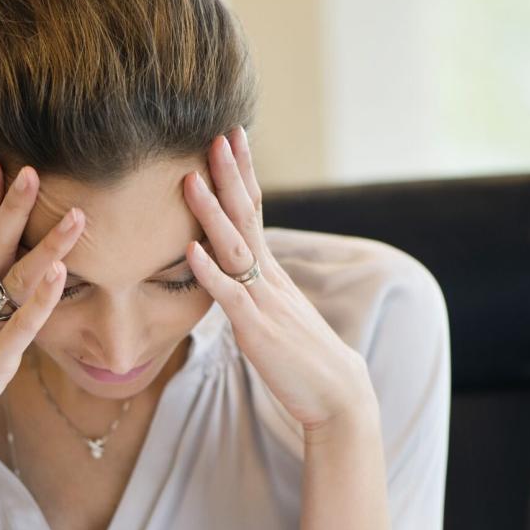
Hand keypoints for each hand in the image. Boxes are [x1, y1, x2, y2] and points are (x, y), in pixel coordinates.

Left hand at [182, 126, 375, 430]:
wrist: (338, 395)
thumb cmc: (303, 357)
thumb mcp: (276, 312)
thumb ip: (254, 288)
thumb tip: (232, 270)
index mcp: (270, 272)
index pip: (255, 210)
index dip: (242, 174)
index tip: (232, 136)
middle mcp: (268, 278)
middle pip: (246, 216)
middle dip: (231, 174)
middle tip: (218, 134)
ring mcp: (263, 302)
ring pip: (234, 248)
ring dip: (211, 213)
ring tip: (191, 179)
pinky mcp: (256, 330)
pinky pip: (229, 297)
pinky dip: (209, 272)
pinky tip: (191, 249)